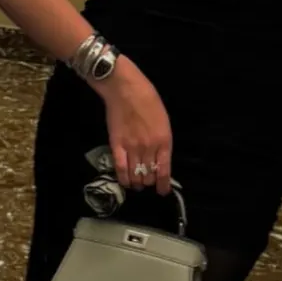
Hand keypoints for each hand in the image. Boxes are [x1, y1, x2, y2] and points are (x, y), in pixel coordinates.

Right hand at [98, 58, 172, 194]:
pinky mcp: (116, 146)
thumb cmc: (148, 100)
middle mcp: (149, 148)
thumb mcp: (164, 121)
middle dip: (149, 182)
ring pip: (135, 175)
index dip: (163, 185)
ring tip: (137, 184)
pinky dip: (123, 179)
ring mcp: (132, 148)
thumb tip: (159, 158)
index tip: (162, 191)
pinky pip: (120, 169)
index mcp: (164, 141)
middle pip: (149, 175)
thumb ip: (162, 141)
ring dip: (137, 183)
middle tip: (147, 181)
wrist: (126, 89)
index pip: (164, 170)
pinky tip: (126, 183)